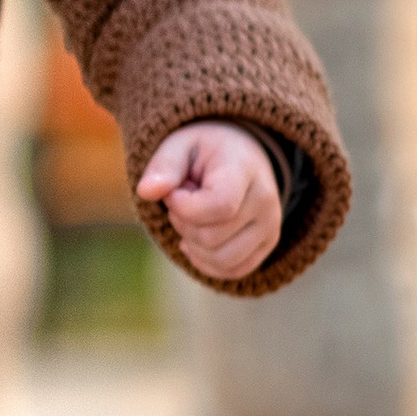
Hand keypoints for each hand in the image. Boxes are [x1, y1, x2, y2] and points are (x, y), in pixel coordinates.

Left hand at [137, 121, 282, 284]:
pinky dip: (206, 261)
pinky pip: (231, 270)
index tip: (174, 193)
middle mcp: (266, 201)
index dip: (184, 207)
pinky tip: (197, 239)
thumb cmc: (205, 149)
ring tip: (193, 217)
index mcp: (245, 170)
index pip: (219, 207)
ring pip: (221, 260)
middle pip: (212, 238)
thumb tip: (146, 191)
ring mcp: (270, 226)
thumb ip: (163, 166)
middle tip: (182, 200)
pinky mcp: (267, 245)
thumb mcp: (179, 144)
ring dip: (193, 244)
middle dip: (183, 223)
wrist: (240, 153)